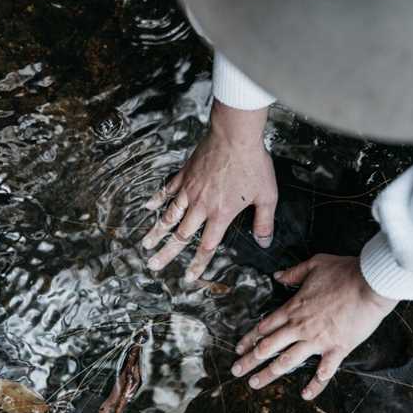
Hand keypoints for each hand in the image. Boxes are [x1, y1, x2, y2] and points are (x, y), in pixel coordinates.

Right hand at [141, 101, 277, 280]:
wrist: (235, 136)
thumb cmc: (252, 164)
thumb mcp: (267, 196)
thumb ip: (264, 222)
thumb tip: (264, 242)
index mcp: (221, 214)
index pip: (207, 246)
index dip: (197, 263)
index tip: (188, 276)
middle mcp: (201, 205)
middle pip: (181, 235)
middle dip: (167, 253)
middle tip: (154, 265)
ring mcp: (190, 189)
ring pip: (170, 215)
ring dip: (157, 231)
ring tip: (146, 243)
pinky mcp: (185, 174)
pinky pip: (167, 189)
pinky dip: (157, 199)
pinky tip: (148, 207)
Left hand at [231, 254, 398, 399]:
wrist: (370, 283)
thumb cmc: (344, 271)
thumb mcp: (314, 264)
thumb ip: (293, 272)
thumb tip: (277, 275)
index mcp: (294, 308)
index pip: (265, 326)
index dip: (250, 338)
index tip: (238, 349)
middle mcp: (301, 327)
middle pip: (268, 346)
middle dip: (249, 360)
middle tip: (236, 371)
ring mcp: (318, 340)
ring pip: (287, 361)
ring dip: (269, 374)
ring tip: (255, 384)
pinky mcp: (337, 349)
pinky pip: (324, 371)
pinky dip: (315, 385)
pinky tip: (306, 395)